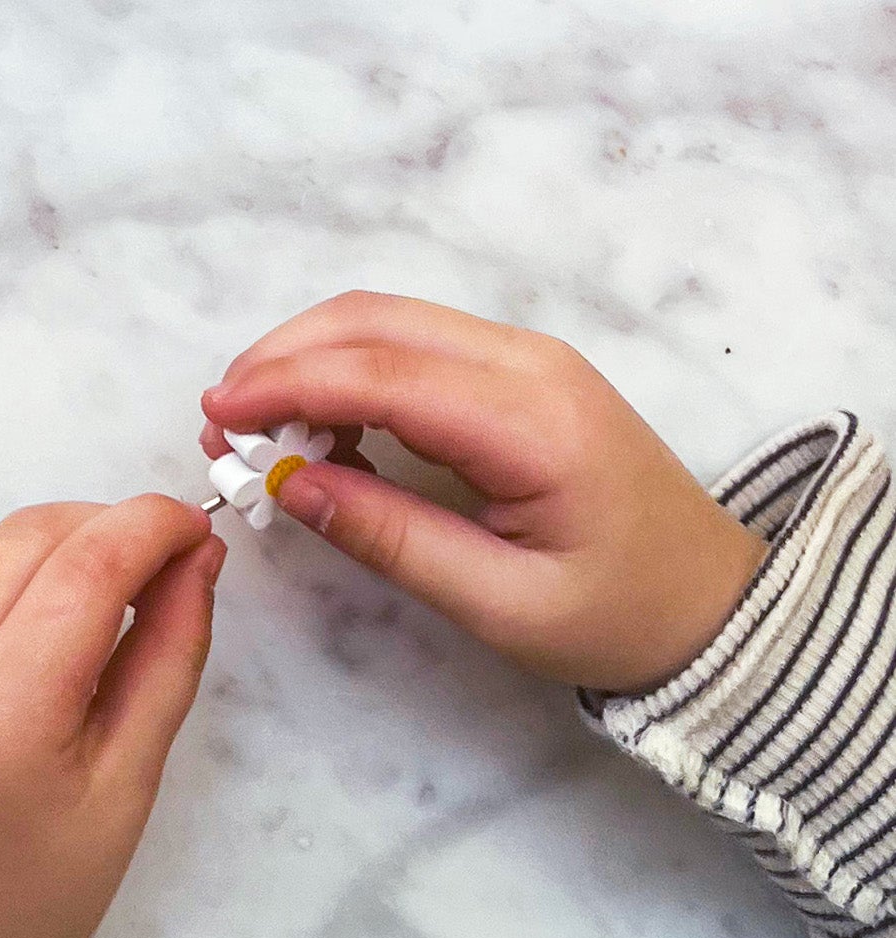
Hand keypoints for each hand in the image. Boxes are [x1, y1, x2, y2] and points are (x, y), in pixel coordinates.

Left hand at [0, 496, 222, 937]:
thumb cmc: (31, 887)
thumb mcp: (126, 785)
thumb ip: (167, 657)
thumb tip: (195, 557)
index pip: (86, 566)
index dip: (151, 525)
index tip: (194, 524)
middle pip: (35, 536)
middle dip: (109, 529)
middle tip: (162, 565)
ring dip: (56, 545)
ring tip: (103, 598)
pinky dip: (2, 567)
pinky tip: (36, 610)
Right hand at [200, 292, 766, 691]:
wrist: (720, 608)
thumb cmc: (618, 619)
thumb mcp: (501, 606)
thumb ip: (391, 539)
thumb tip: (288, 485)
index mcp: (530, 420)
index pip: (380, 371)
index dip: (287, 384)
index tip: (217, 416)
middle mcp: (525, 360)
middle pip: (371, 320)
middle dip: (280, 359)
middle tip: (219, 424)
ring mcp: (523, 353)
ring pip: (383, 318)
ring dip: (306, 356)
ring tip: (256, 429)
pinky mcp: (514, 365)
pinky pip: (409, 339)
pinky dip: (346, 365)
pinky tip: (321, 427)